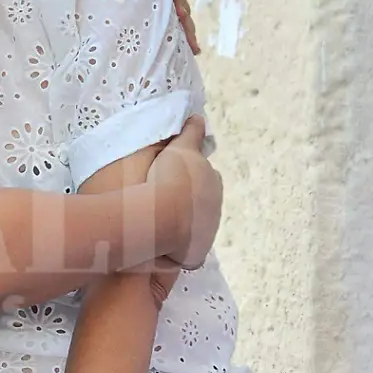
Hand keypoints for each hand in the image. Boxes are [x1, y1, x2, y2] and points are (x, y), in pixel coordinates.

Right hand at [147, 118, 220, 268]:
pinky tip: (158, 243)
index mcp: (212, 182)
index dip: (187, 176)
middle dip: (186, 200)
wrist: (162, 216)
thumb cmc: (168, 179)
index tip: (171, 177)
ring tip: (157, 220)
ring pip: (193, 226)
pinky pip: (184, 250)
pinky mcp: (195, 255)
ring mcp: (207, 232)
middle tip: (162, 198)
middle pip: (201, 202)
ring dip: (179, 223)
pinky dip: (174, 246)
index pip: (205, 177)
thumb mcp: (180, 149)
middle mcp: (215, 207)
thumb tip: (198, 118)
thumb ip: (191, 134)